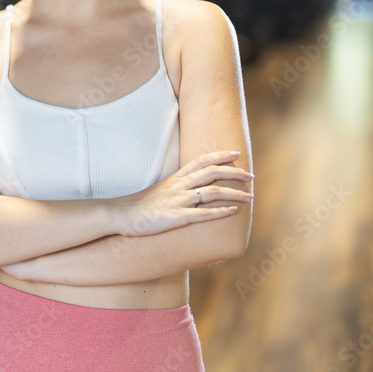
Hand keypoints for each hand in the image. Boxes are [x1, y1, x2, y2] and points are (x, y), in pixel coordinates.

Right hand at [113, 150, 252, 236]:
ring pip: (212, 193)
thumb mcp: (159, 190)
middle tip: (251, 176)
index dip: (220, 156)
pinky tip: (233, 212)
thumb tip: (191, 189)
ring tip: (250, 197)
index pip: (201, 161)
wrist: (121, 215)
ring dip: (234, 193)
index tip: (236, 154)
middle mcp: (179, 187)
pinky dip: (219, 212)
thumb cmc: (139, 205)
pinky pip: (202, 214)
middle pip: (212, 174)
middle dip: (234, 174)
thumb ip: (176, 188)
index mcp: (175, 179)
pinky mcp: (176, 217)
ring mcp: (178, 202)